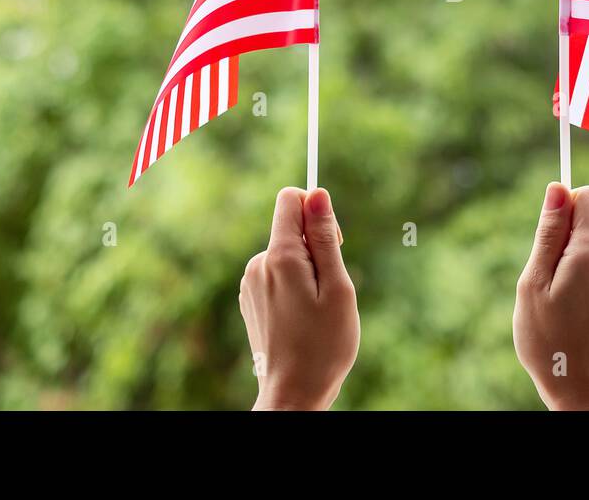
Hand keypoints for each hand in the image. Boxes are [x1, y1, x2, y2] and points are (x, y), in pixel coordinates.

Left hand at [239, 187, 359, 409]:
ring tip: (315, 309)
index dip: (316, 211)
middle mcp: (258, 264)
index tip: (333, 242)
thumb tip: (318, 193)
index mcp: (281, 257)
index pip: (290, 199)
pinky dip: (294, 286)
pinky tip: (301, 317)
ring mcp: (250, 282)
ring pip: (286, 253)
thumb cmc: (324, 346)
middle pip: (290, 227)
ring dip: (306, 271)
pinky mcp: (250, 298)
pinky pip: (277, 274)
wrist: (293, 394)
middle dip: (316, 246)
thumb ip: (325, 238)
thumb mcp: (338, 288)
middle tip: (330, 288)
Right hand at [513, 182, 588, 409]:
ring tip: (564, 310)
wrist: (582, 393)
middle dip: (565, 248)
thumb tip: (558, 187)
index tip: (550, 233)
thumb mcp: (534, 282)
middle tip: (549, 290)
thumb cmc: (549, 340)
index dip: (566, 206)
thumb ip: (549, 232)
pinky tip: (579, 319)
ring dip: (576, 272)